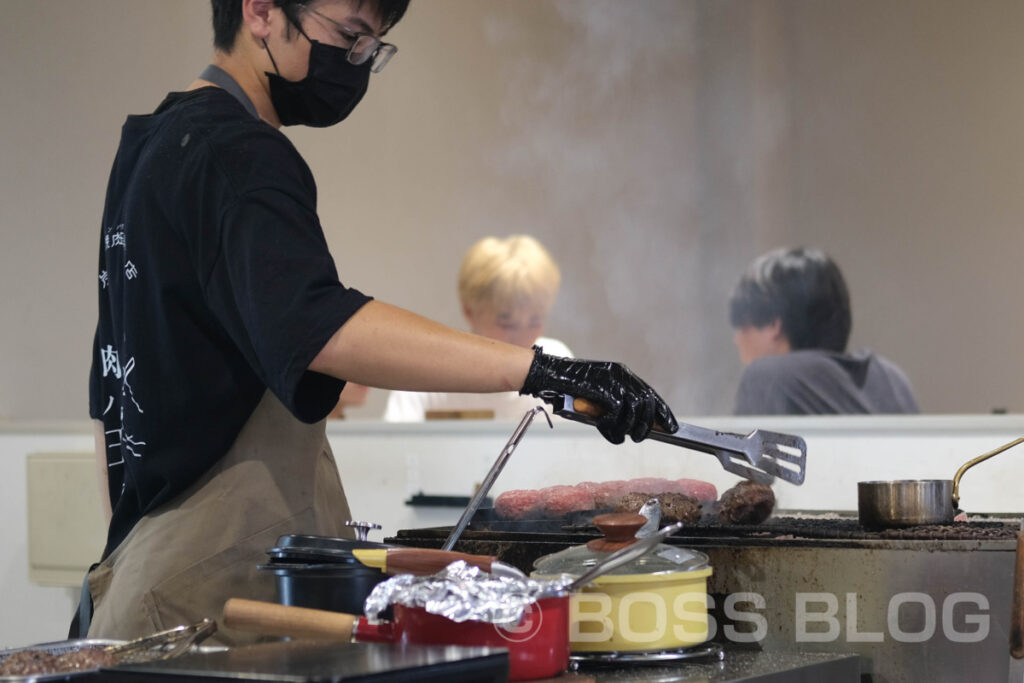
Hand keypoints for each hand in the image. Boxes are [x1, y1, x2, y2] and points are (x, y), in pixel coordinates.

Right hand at [519, 347, 677, 443]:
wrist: (549, 374)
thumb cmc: (569, 387)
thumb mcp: (596, 394)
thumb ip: (613, 405)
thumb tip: (630, 427)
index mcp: (622, 373)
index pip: (650, 393)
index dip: (662, 412)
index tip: (671, 427)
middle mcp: (621, 375)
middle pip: (647, 402)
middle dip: (648, 424)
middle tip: (641, 437)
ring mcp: (612, 380)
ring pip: (634, 410)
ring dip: (629, 428)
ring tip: (623, 437)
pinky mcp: (602, 388)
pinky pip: (615, 413)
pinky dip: (613, 427)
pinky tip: (609, 433)